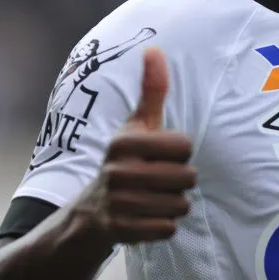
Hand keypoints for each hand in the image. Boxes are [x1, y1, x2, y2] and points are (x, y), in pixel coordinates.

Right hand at [81, 47, 195, 244]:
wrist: (90, 212)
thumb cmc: (125, 160)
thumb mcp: (136, 125)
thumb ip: (151, 89)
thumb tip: (154, 48)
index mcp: (124, 142)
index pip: (185, 147)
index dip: (180, 153)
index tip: (161, 155)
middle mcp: (119, 171)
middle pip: (188, 178)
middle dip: (180, 181)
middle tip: (159, 180)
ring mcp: (119, 203)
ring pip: (180, 205)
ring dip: (173, 204)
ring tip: (153, 197)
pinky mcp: (122, 231)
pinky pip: (168, 229)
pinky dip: (163, 226)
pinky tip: (147, 216)